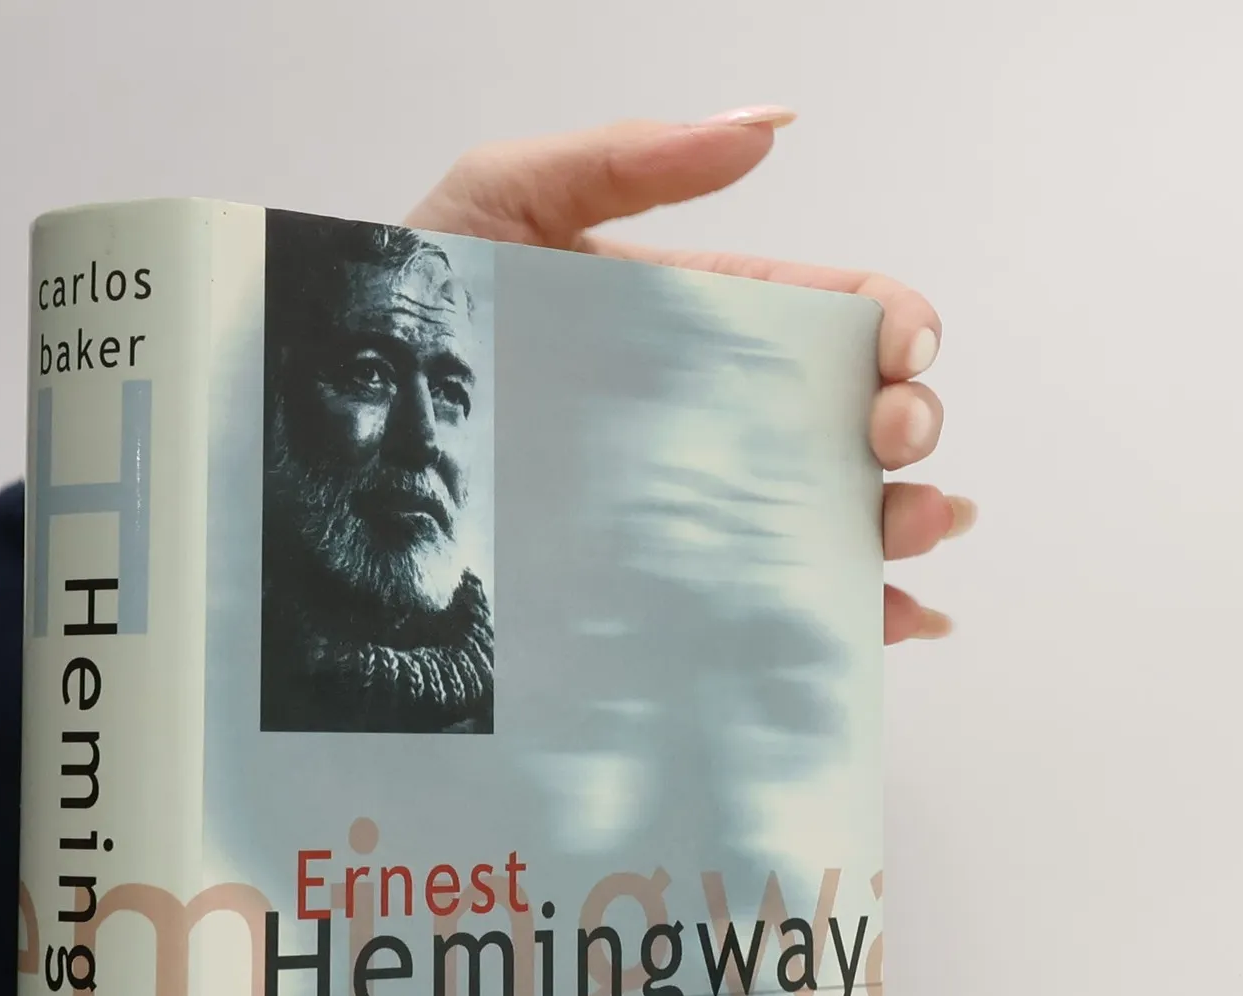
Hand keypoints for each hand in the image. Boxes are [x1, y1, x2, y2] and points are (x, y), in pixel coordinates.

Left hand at [407, 113, 968, 645]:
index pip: (826, 314)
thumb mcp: (504, 198)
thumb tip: (770, 125)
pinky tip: (896, 624)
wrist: (325, 424)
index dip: (890, 326)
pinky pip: (771, 601)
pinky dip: (851, 614)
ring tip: (917, 530)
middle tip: (897, 442)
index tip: (904, 351)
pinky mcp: (657, 583)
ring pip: (831, 513)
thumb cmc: (404, 306)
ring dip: (901, 524)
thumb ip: (630, 158)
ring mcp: (687, 504)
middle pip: (850, 417)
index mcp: (696, 318)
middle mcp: (707, 414)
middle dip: (909, 426)